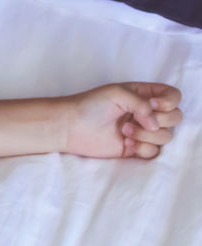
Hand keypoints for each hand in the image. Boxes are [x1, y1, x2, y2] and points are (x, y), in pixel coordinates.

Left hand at [62, 82, 182, 159]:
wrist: (71, 127)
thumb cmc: (90, 104)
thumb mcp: (117, 93)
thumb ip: (142, 104)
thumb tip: (155, 125)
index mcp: (144, 95)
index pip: (173, 96)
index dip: (169, 101)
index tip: (153, 104)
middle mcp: (147, 113)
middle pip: (176, 118)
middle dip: (159, 120)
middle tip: (135, 119)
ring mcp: (143, 131)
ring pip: (166, 136)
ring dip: (147, 135)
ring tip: (124, 131)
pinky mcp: (136, 148)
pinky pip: (155, 152)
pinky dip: (142, 148)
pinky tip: (125, 143)